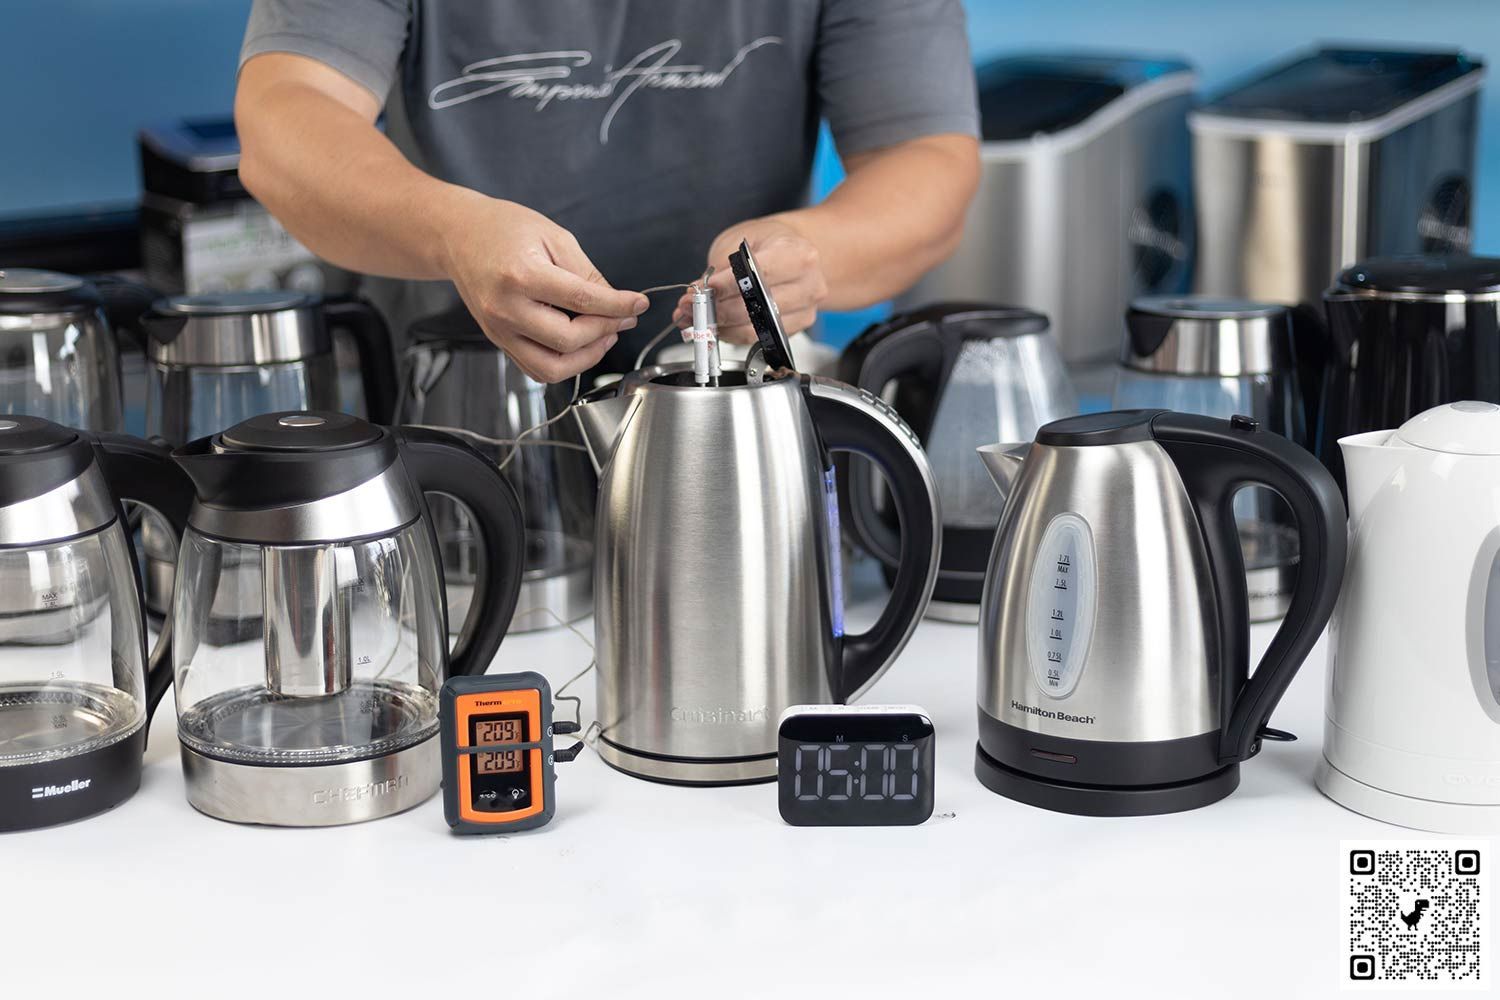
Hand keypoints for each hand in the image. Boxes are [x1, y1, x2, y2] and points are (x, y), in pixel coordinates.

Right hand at [441, 193, 647, 381]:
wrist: (458, 236)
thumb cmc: (503, 228)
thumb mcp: (554, 237)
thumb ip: (587, 273)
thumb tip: (616, 302)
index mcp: (522, 275)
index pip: (582, 300)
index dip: (617, 305)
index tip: (638, 304)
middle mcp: (507, 309)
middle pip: (568, 340)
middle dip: (605, 331)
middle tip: (623, 317)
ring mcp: (499, 330)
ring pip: (552, 367)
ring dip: (587, 357)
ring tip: (604, 335)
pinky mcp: (498, 340)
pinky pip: (536, 369)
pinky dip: (564, 364)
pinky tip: (581, 345)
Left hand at [674, 215, 827, 343]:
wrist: (793, 251)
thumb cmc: (767, 242)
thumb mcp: (739, 240)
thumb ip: (718, 268)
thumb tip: (694, 297)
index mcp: (797, 254)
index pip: (756, 276)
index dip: (724, 287)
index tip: (699, 290)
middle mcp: (808, 284)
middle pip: (755, 309)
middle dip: (715, 310)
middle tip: (690, 307)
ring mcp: (805, 309)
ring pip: (754, 329)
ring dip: (720, 326)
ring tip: (697, 316)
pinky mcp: (796, 328)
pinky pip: (757, 339)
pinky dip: (731, 334)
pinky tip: (718, 324)